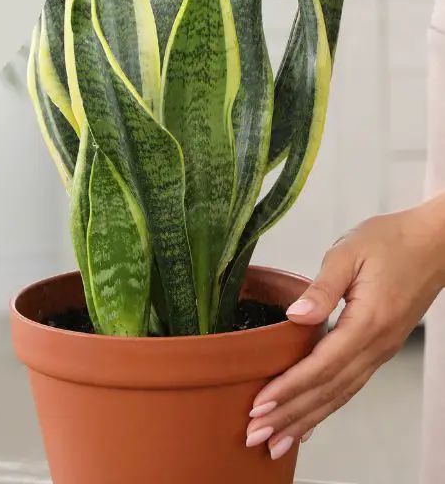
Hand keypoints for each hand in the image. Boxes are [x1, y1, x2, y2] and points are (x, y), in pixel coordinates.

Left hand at [245, 195, 444, 460]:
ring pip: (340, 395)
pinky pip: (351, 386)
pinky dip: (327, 407)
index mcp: (367, 322)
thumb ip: (322, 287)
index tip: (260, 405)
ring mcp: (381, 350)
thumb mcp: (349, 252)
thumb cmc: (392, 240)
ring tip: (277, 442)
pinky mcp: (380, 348)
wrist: (434, 243)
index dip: (289, 388)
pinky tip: (310, 421)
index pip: (321, 366)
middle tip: (256, 436)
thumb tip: (295, 315)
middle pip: (328, 391)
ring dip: (307, 419)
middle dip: (290, 416)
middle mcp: (376, 345)